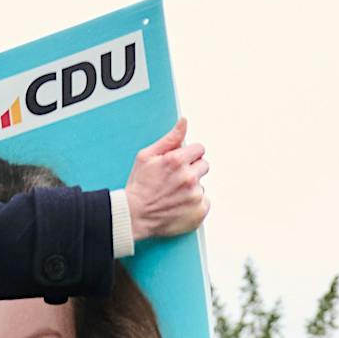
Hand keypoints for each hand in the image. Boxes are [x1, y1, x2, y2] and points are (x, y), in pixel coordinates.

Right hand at [124, 118, 209, 241]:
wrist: (134, 216)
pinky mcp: (199, 211)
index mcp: (178, 161)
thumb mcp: (147, 156)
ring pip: (201, 185)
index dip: (189, 155)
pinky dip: (194, 204)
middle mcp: (189, 178)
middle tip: (175, 179)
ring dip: (191, 188)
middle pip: (204, 165)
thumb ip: (170, 138)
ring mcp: (195, 196)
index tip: (181, 162)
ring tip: (173, 194)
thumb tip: (184, 121)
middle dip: (192, 169)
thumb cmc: (139, 185)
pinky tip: (179, 204)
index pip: (199, 149)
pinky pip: (204, 201)